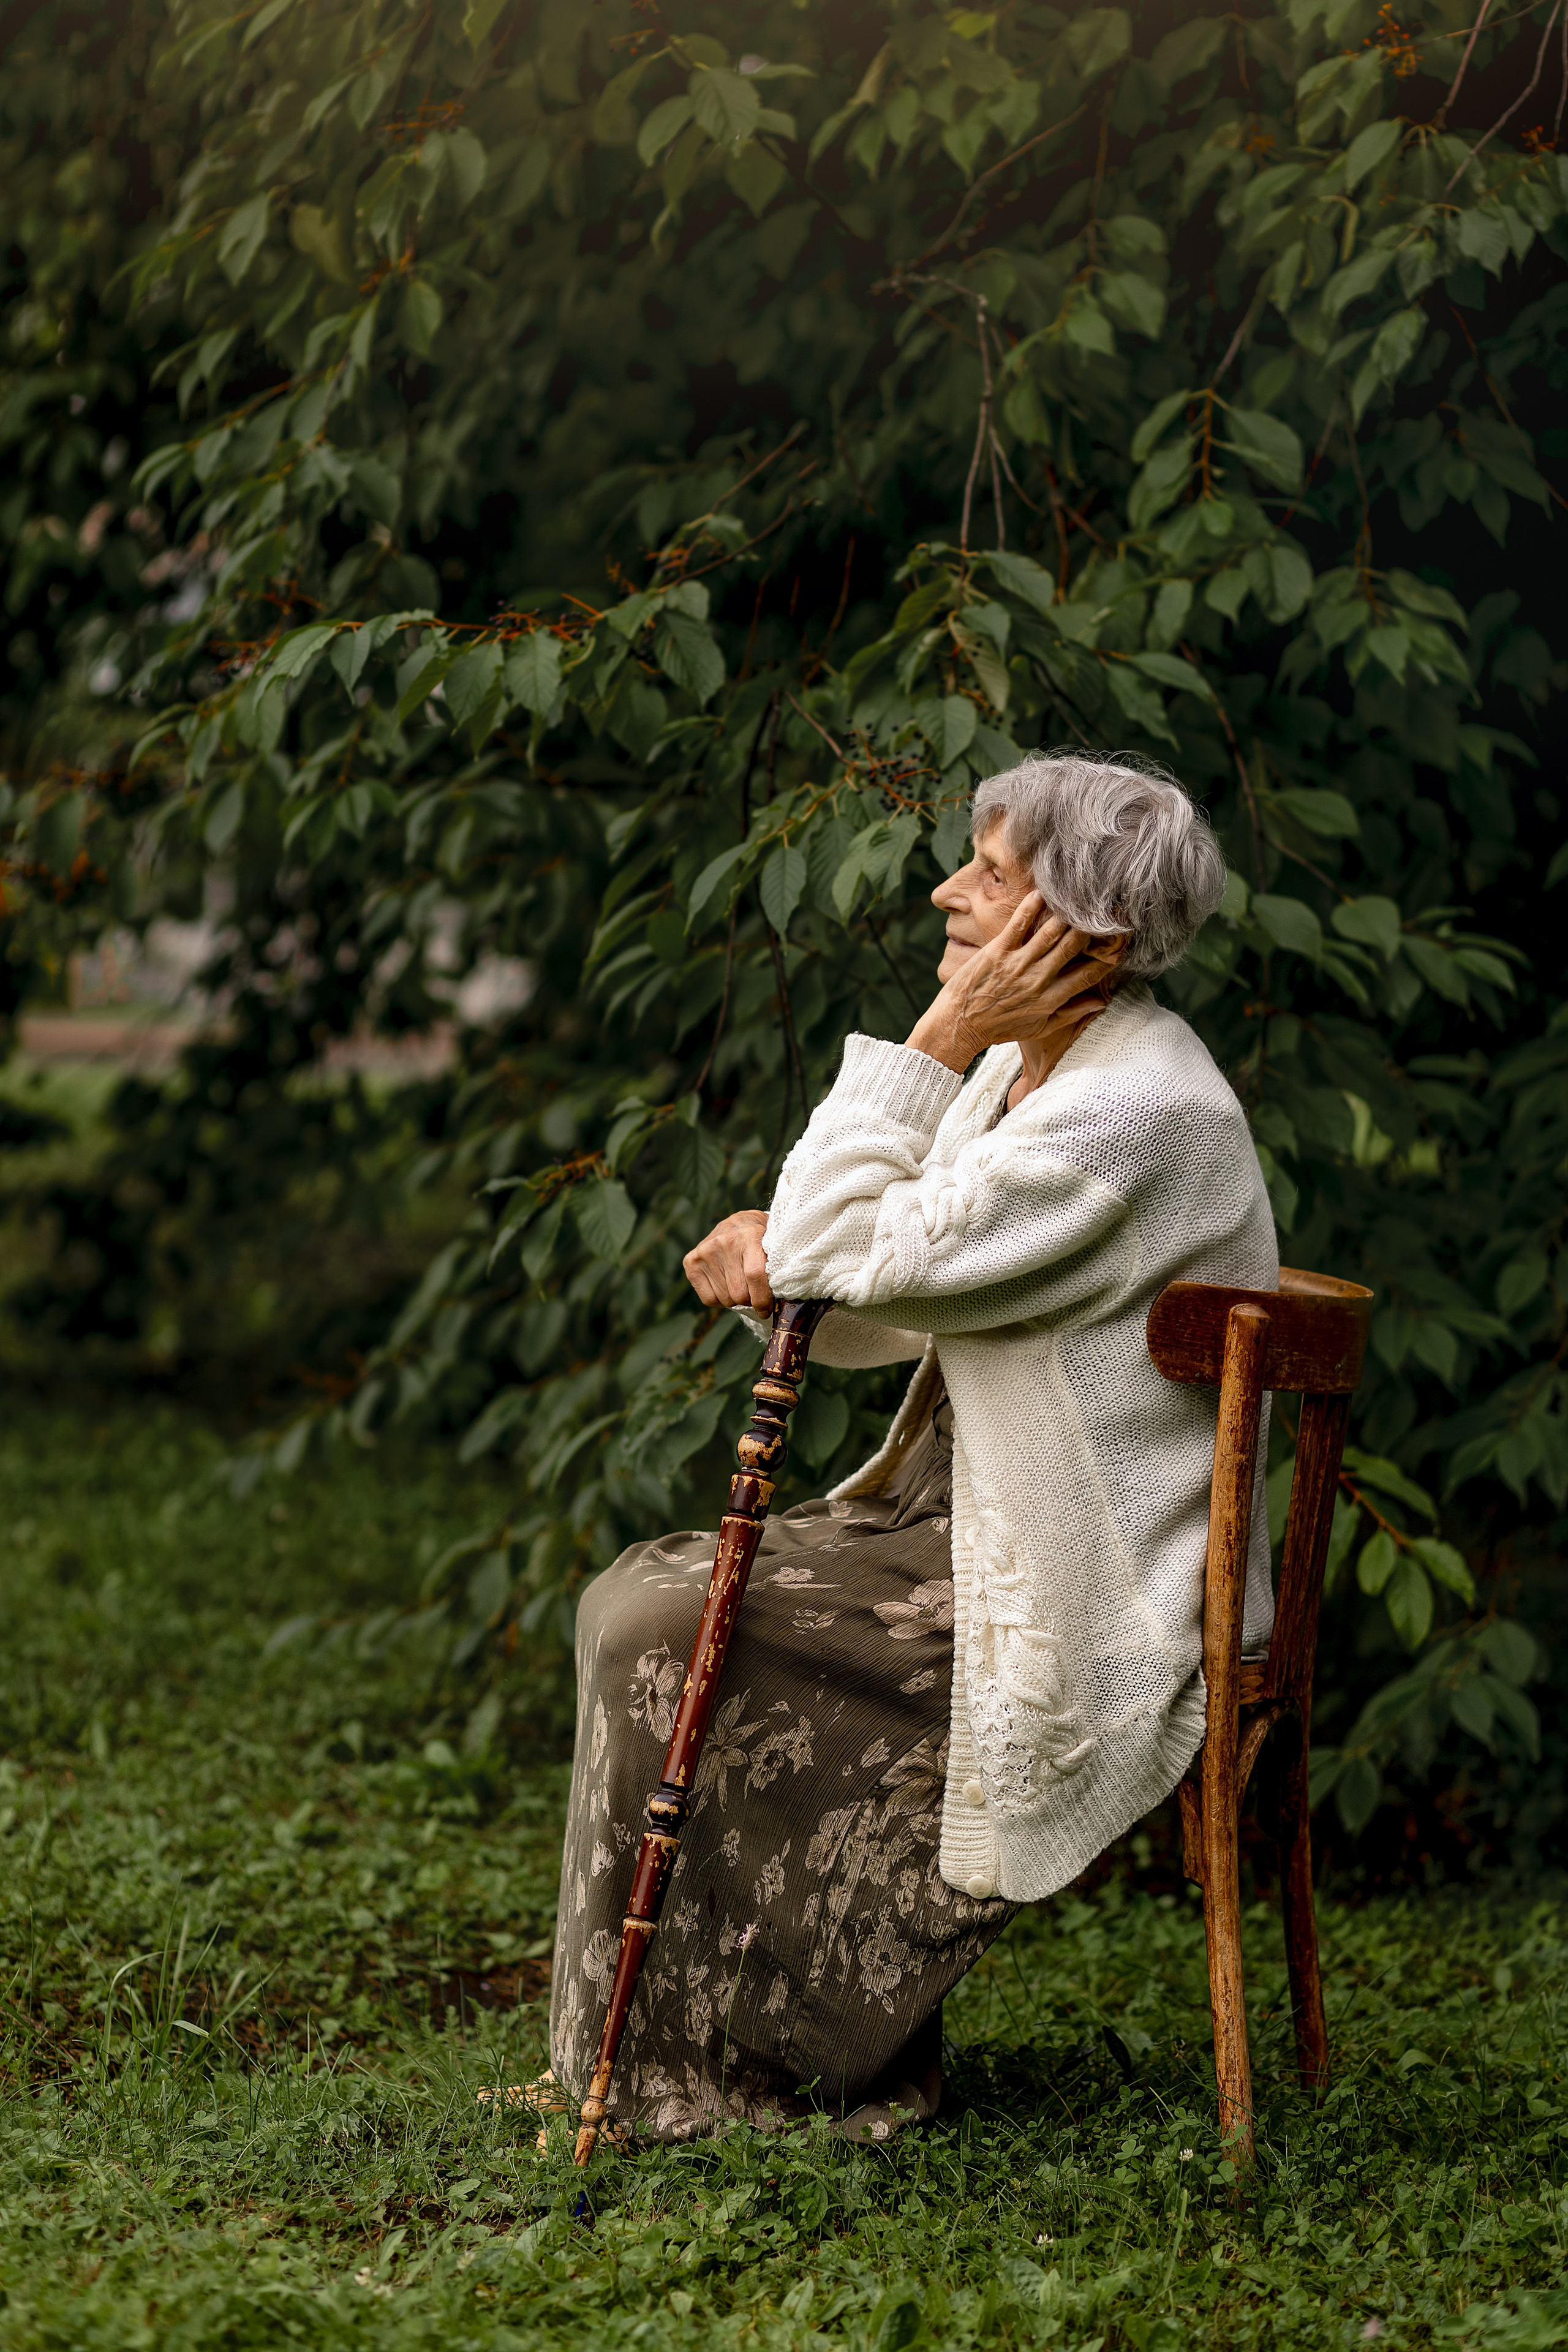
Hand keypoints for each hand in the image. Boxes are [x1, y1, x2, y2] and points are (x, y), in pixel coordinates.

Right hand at [683, 1209, 772, 1312]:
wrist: (740, 1223)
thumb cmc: (761, 1239)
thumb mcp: (774, 1247)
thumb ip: (777, 1269)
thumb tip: (780, 1302)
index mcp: (749, 1235)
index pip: (754, 1276)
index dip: (762, 1299)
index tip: (766, 1310)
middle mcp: (724, 1242)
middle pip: (739, 1293)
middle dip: (750, 1300)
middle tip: (755, 1293)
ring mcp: (705, 1251)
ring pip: (725, 1299)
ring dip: (736, 1299)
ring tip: (741, 1284)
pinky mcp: (691, 1261)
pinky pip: (709, 1299)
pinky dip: (720, 1299)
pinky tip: (726, 1284)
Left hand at [906, 897, 1123, 1073]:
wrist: (959, 1025)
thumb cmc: (999, 1028)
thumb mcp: (1038, 1028)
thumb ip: (1070, 1014)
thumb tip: (1100, 1003)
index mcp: (1051, 999)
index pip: (1089, 974)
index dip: (1108, 957)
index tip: (1121, 941)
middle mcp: (1038, 980)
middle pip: (1073, 948)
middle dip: (1092, 928)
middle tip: (1107, 908)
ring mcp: (1017, 964)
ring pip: (1050, 934)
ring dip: (1067, 914)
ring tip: (1080, 897)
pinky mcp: (997, 951)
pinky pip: (1018, 925)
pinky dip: (1031, 907)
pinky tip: (1043, 892)